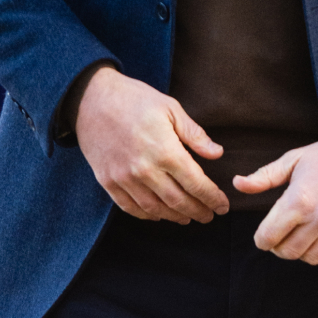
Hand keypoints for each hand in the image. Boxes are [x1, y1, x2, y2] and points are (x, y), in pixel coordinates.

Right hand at [75, 66, 228, 223]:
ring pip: (154, 208)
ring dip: (174, 216)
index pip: (195, 183)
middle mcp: (145, 170)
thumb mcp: (172, 109)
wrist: (93, 100)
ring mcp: (123, 179)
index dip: (212, 197)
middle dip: (198, 211)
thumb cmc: (137, 100)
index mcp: (165, 151)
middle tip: (210, 216)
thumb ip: (195, 135)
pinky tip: (159, 215)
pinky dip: (147, 215)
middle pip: (177, 201)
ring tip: (189, 217)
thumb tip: (217, 153)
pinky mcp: (108, 182)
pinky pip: (129, 207)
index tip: (223, 206)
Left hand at [234, 137, 317, 268]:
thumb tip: (237, 184)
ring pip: (309, 258)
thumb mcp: (295, 159)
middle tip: (285, 234)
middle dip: (280, 246)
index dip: (262, 238)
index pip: (267, 238)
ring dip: (303, 251)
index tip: (267, 233)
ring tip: (305, 235)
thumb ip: (265, 176)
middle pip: (287, 252)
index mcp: (299, 199)